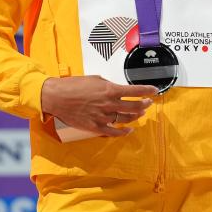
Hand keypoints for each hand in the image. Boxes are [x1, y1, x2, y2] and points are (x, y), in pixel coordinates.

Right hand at [41, 76, 156, 136]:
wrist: (56, 97)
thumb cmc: (74, 86)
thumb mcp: (96, 79)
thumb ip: (109, 86)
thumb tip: (118, 89)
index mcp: (110, 90)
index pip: (135, 91)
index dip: (147, 91)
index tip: (154, 91)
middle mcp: (109, 104)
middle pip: (134, 107)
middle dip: (144, 104)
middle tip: (148, 102)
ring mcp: (103, 117)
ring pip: (125, 119)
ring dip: (135, 116)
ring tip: (140, 113)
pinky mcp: (95, 127)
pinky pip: (113, 132)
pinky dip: (123, 132)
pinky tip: (129, 130)